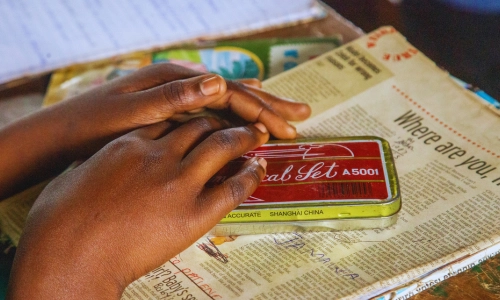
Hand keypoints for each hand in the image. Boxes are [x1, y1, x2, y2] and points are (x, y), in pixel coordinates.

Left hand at [0, 63, 309, 197]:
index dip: (261, 109)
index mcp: (176, 79)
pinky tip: (246, 118)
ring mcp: (179, 94)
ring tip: (285, 116)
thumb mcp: (130, 112)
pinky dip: (235, 116)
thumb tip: (218, 83)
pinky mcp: (174, 109)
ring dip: (258, 110)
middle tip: (303, 115)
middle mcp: (182, 82)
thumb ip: (172, 98)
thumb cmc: (94, 124)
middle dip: (270, 104)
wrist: (65, 133)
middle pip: (235, 91)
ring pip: (227, 101)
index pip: (230, 91)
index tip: (287, 126)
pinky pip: (212, 111)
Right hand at [8, 117, 267, 298]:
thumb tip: (95, 161)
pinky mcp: (193, 213)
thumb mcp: (74, 176)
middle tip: (240, 121)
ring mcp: (178, 182)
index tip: (205, 118)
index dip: (193, 117)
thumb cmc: (58, 221)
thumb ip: (95, 162)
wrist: (68, 257)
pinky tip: (260, 167)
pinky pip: (232, 187)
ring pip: (222, 146)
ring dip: (245, 136)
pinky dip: (250, 174)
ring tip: (260, 132)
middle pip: (201, 127)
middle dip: (223, 122)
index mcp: (129, 144)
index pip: (172, 120)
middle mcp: (158, 155)